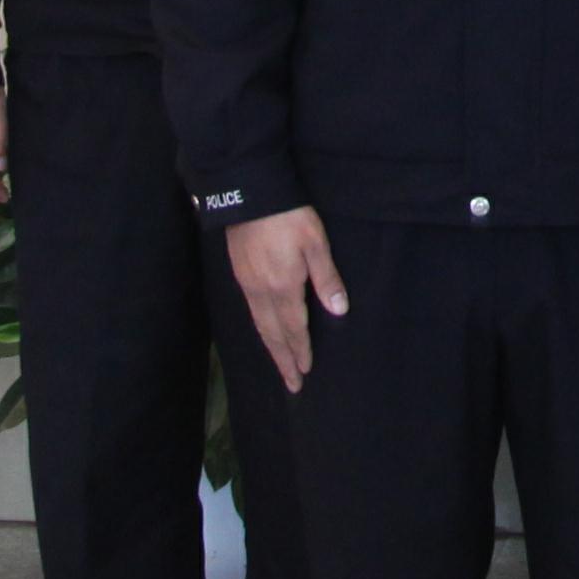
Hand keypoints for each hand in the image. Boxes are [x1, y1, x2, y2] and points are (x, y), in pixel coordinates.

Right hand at [227, 208, 347, 390]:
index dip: (300, 351)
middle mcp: (262, 292)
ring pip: (259, 325)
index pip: (294, 328)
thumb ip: (326, 278)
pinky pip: (251, 312)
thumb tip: (338, 310)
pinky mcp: (239, 273)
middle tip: (291, 384)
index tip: (305, 372)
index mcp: (283, 287)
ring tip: (280, 365)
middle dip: (283, 360)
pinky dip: (260, 329)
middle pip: (273, 334)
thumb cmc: (289, 216)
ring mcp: (247, 284)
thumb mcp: (316, 243)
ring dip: (271, 347)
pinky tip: (265, 330)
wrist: (249, 194)